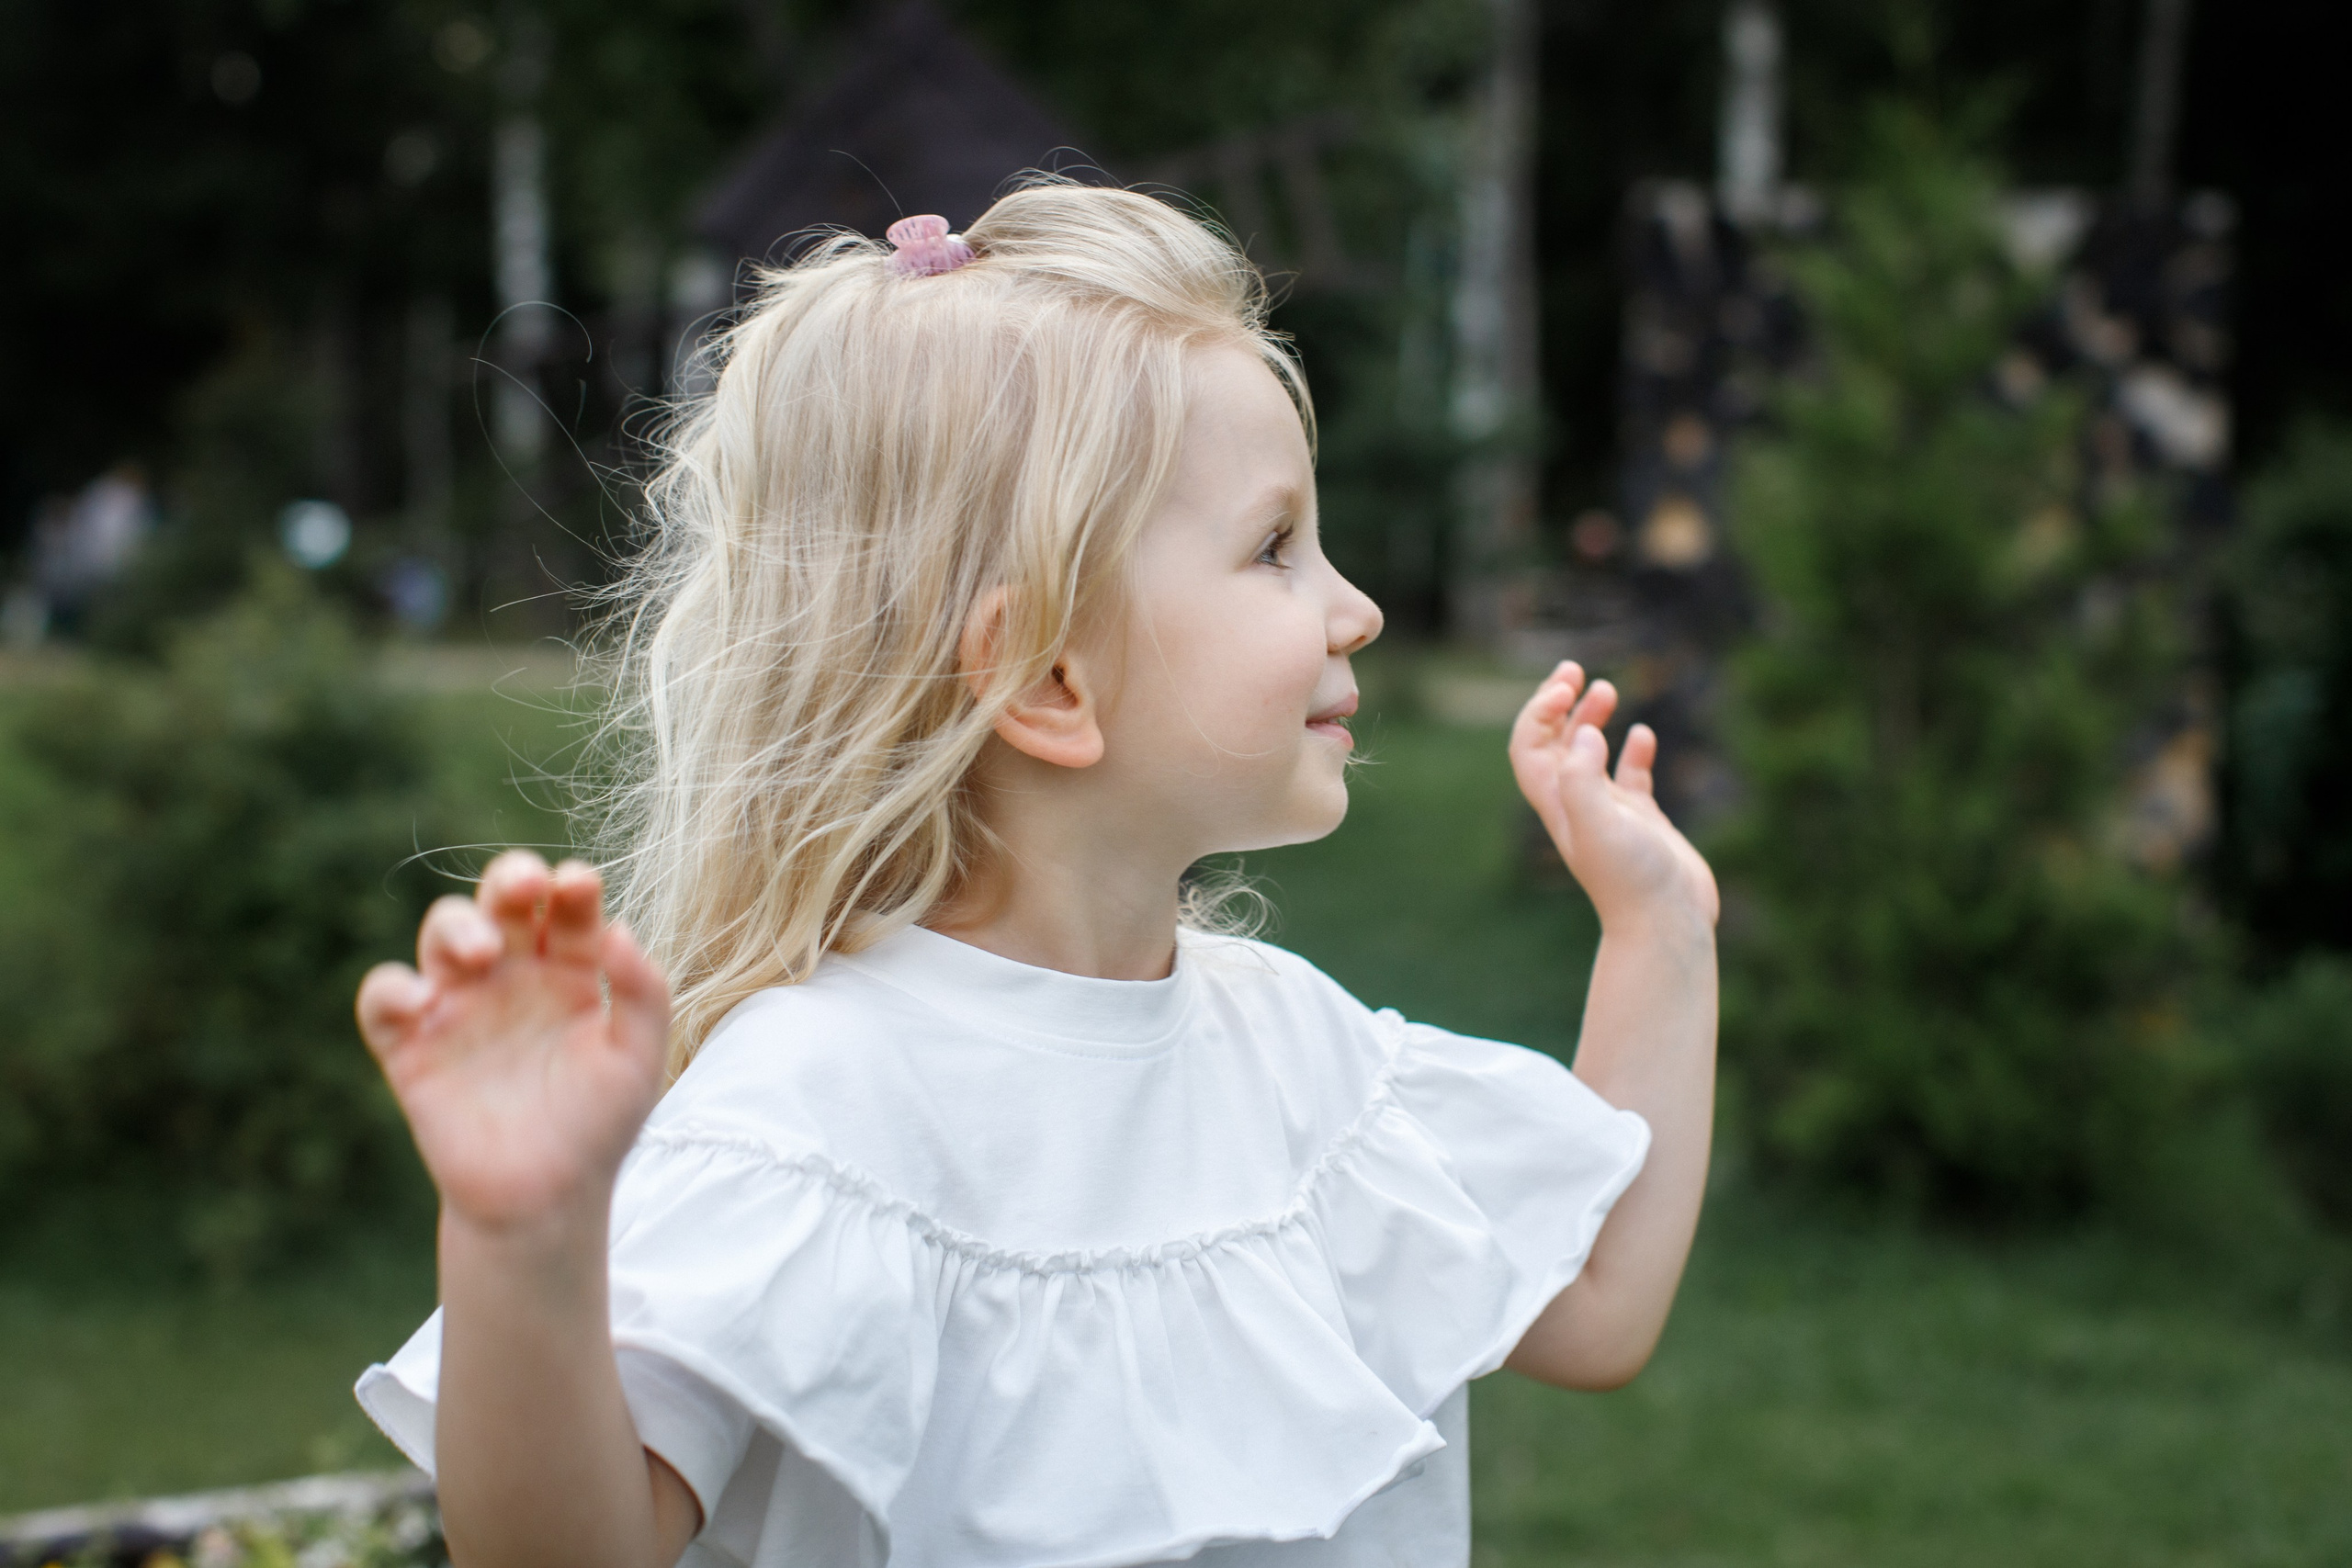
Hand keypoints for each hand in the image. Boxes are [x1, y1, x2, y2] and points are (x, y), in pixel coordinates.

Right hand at [356, 851, 670, 1230]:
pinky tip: (423, 1003)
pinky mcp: (411, 1046)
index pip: (566, 908)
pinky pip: (384, 998)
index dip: (570, 887)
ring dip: (457, 927)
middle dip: (509, 878)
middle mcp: (511, 976)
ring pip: (442, 932)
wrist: (547, 1199)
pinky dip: (392, 989)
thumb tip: (619, 931)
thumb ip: (643, 995)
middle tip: (525, 885)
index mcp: (568, 970)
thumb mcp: (638, 1061)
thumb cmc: (597, 1126)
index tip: (579, 885)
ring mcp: (459, 1005)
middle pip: (500, 901)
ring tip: (481, 953)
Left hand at [1509, 663, 1718, 933]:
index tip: (1566, 688)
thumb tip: (1583, 733)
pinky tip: (1643, 736)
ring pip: (1591, 755)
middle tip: (1575, 670)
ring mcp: (1610, 812)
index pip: (1529, 746)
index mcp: (1557, 803)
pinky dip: (1633, 751)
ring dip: (1592, 720)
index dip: (1538, 712)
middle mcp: (1577, 804)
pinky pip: (1631, 778)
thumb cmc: (1631, 880)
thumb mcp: (1599, 825)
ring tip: (1607, 688)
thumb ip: (1583, 778)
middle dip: (1558, 704)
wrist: (1667, 924)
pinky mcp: (1643, 822)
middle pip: (1553, 744)